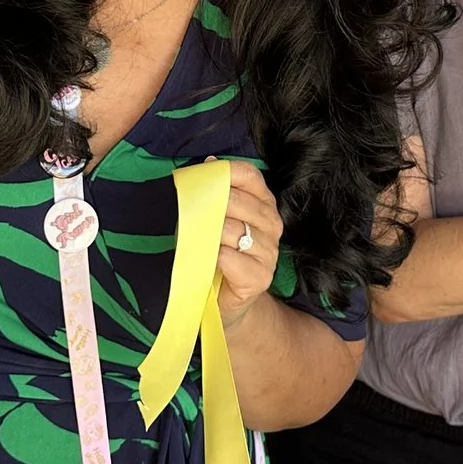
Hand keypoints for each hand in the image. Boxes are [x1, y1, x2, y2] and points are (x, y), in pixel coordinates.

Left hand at [214, 159, 287, 330]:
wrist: (226, 300)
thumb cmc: (220, 255)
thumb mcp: (218, 220)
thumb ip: (216, 192)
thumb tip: (209, 162)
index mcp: (264, 204)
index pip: (249, 175)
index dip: (223, 173)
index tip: (201, 180)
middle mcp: (272, 225)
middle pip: (237, 201)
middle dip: (209, 206)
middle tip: (190, 216)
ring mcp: (269, 252)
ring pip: (232, 230)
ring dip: (208, 235)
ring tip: (197, 241)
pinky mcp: (260, 277)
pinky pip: (230, 258)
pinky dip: (214, 257)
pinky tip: (209, 261)